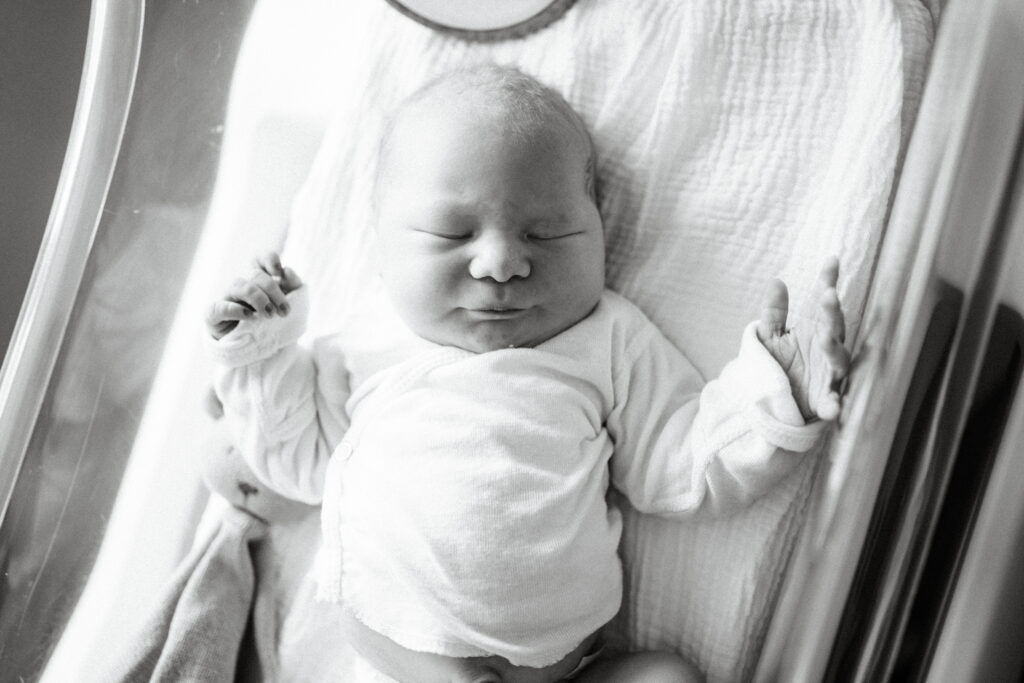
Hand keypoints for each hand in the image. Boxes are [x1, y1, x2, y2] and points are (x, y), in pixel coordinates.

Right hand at [205, 252, 303, 339]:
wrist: (256, 351)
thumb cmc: (272, 325)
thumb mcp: (288, 305)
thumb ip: (293, 286)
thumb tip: (287, 270)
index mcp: (259, 281)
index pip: (260, 259)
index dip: (269, 260)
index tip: (278, 272)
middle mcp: (242, 286)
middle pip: (256, 275)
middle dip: (274, 291)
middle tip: (284, 311)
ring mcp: (226, 298)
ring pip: (240, 285)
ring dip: (258, 299)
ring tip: (270, 315)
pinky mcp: (214, 315)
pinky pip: (220, 307)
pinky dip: (236, 310)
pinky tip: (250, 317)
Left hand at [756, 257, 849, 420]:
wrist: (776, 402)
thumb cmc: (780, 366)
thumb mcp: (770, 337)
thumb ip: (774, 313)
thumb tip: (777, 281)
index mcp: (814, 330)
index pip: (821, 302)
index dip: (827, 281)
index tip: (831, 261)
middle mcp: (826, 348)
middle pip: (832, 327)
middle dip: (831, 312)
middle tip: (828, 295)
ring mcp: (828, 374)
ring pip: (837, 360)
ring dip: (833, 349)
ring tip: (825, 338)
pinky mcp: (824, 400)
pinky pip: (831, 402)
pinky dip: (833, 404)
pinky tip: (833, 406)